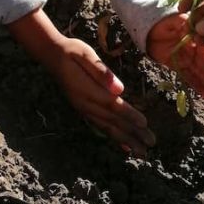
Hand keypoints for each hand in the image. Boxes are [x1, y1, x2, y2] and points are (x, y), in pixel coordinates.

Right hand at [6, 8, 154, 155]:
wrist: (52, 56)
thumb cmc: (72, 51)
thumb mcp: (85, 54)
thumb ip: (100, 71)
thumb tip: (119, 88)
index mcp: (87, 90)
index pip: (112, 105)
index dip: (129, 114)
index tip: (144, 124)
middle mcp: (85, 103)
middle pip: (112, 120)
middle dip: (133, 133)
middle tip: (151, 143)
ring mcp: (84, 109)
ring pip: (107, 127)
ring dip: (126, 140)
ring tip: (141, 153)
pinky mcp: (84, 109)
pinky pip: (101, 126)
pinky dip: (114, 137)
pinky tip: (124, 146)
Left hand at [147, 12, 203, 103]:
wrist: (151, 28)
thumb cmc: (164, 20)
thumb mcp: (174, 19)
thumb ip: (183, 23)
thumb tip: (192, 27)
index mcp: (197, 37)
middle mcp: (196, 50)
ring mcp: (188, 59)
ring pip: (201, 75)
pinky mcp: (180, 66)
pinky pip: (190, 77)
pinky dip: (198, 86)